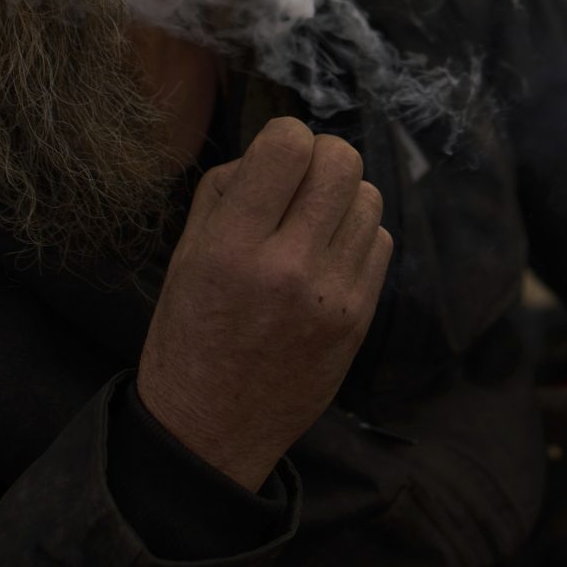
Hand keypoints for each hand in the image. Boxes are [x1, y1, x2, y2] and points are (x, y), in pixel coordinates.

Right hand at [135, 117, 392, 490]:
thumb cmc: (191, 333)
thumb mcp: (185, 255)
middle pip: (342, 162)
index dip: (285, 137)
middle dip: (321, 158)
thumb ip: (227, 191)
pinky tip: (328, 255)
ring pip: (369, 196)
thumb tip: (279, 147)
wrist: (212, 429)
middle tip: (300, 183)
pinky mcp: (358, 319)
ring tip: (313, 222)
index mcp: (230, 247)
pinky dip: (357, 235)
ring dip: (343, 197)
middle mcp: (286, 268)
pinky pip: (380, 240)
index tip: (275, 158)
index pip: (288, 145)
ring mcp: (330, 296)